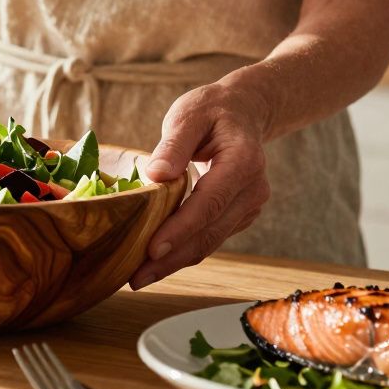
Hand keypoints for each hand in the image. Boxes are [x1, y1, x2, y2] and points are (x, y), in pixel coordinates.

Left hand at [129, 82, 271, 288]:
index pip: (208, 202)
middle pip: (209, 232)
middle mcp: (252, 190)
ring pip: (210, 242)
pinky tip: (156, 262)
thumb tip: (157, 175)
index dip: (180, 229)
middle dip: (172, 258)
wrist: (243, 113)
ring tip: (139, 277)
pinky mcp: (239, 216)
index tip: (152, 249)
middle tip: (135, 278)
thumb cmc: (212, 111)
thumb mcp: (189, 114)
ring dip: (175, 262)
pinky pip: (210, 238)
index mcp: (242, 161)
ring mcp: (249, 206)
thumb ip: (174, 143)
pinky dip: (184, 251)